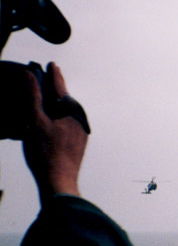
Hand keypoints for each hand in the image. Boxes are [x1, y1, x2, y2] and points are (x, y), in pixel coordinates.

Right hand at [22, 62, 87, 203]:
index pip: (61, 88)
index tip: (53, 64)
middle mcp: (80, 121)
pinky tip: (53, 122)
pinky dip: (60, 118)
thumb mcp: (35, 121)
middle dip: (57, 89)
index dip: (54, 75)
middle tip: (51, 77)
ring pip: (68, 113)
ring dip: (58, 105)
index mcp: (72, 113)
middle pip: (66, 100)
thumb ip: (33, 97)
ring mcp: (80, 134)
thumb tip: (30, 75)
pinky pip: (68, 125)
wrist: (59, 181)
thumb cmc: (46, 154)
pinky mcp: (78, 145)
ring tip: (50, 98)